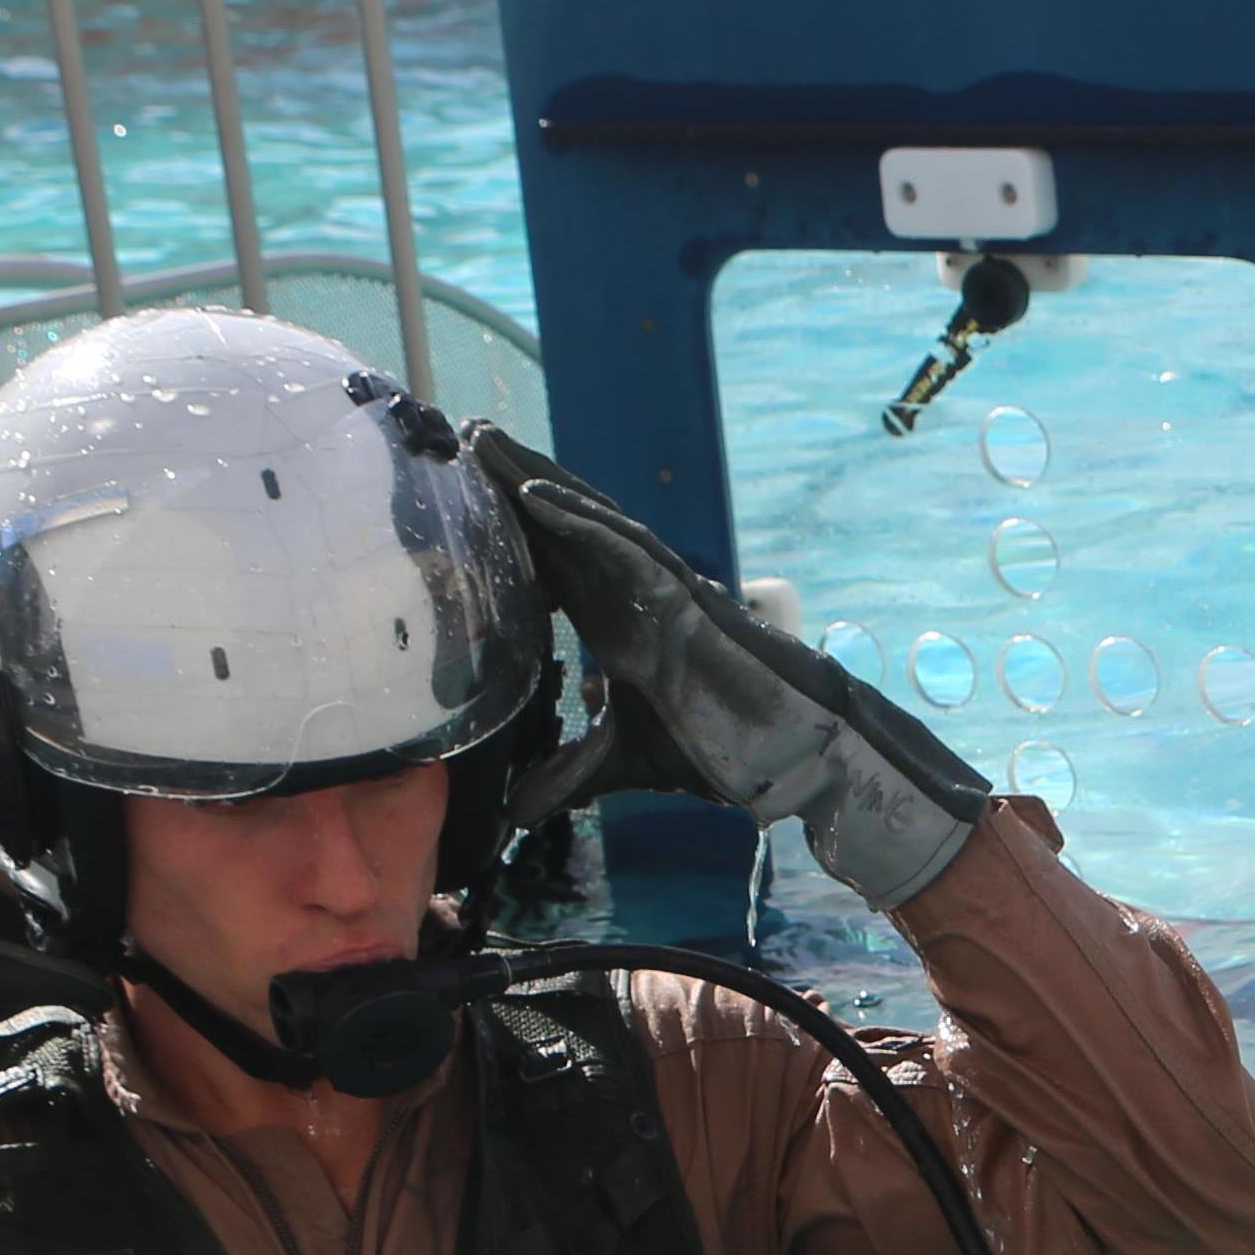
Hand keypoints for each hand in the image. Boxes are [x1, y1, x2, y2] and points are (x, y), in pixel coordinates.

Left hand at [463, 423, 987, 909]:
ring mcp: (656, 589)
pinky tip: (534, 497)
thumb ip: (570, 777)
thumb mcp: (621, 763)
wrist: (789, 752)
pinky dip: (579, 521)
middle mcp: (633, 596)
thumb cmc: (723, 746)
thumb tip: (515, 814)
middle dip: (516, 484)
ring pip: (588, 521)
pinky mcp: (678, 595)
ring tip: (487, 444)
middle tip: (467, 440)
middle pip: (564, 528)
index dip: (512, 534)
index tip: (464, 502)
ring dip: (537, 480)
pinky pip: (623, 547)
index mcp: (618, 624)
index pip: (555, 567)